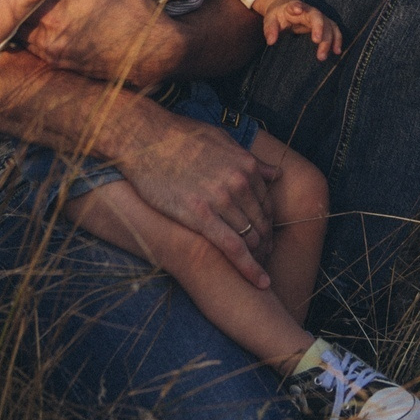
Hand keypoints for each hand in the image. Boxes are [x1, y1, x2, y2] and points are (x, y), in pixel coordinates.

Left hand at [18, 0, 183, 84]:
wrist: (145, 47)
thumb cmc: (130, 3)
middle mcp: (49, 22)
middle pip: (21, 3)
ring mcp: (49, 44)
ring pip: (21, 24)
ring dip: (27, 13)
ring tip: (38, 4)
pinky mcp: (53, 59)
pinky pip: (30, 43)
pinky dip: (34, 31)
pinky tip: (48, 23)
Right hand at [116, 105, 281, 287]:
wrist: (143, 138)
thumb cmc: (179, 137)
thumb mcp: (221, 139)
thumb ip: (250, 160)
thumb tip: (275, 174)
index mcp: (246, 165)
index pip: (267, 203)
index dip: (268, 223)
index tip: (266, 236)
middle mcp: (239, 183)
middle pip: (261, 223)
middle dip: (266, 243)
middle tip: (264, 258)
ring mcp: (220, 200)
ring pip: (250, 238)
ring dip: (258, 256)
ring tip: (259, 272)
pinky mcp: (200, 216)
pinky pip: (232, 248)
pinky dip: (249, 267)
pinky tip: (260, 282)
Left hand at [261, 0, 343, 60]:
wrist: (288, 8)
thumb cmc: (278, 15)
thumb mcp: (270, 19)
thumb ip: (270, 28)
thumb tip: (271, 41)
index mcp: (295, 7)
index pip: (298, 6)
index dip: (299, 7)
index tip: (297, 10)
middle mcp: (310, 11)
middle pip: (318, 18)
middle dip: (320, 29)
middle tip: (317, 43)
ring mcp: (319, 18)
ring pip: (329, 25)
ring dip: (330, 39)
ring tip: (323, 56)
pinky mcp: (324, 24)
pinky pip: (334, 30)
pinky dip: (337, 40)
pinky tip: (337, 51)